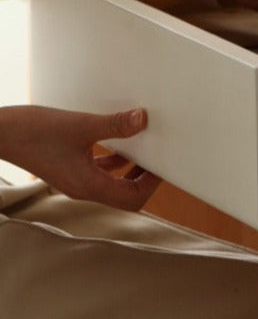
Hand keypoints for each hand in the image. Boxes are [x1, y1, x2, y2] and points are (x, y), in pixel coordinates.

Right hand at [0, 105, 159, 210]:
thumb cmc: (32, 132)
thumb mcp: (80, 125)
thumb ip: (114, 124)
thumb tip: (143, 119)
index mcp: (87, 186)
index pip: (132, 199)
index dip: (152, 184)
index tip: (164, 163)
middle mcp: (83, 188)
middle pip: (126, 195)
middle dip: (146, 178)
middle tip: (160, 155)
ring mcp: (76, 179)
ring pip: (114, 182)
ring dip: (133, 168)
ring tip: (147, 145)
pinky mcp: (70, 167)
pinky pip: (101, 170)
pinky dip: (116, 159)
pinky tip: (121, 140)